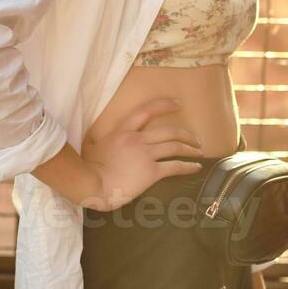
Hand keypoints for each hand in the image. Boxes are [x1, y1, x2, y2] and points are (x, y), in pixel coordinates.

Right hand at [81, 97, 204, 211]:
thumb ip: (98, 138)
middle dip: (186, 134)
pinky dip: (188, 166)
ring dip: (190, 148)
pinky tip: (196, 167)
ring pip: (175, 146)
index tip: (178, 104)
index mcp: (123, 131)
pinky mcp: (151, 172)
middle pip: (169, 131)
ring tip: (198, 151)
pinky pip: (174, 166)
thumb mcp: (92, 146)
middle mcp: (137, 139)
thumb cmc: (89, 168)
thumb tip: (95, 136)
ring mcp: (145, 155)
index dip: (165, 105)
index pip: (147, 111)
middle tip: (195, 138)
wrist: (93, 185)